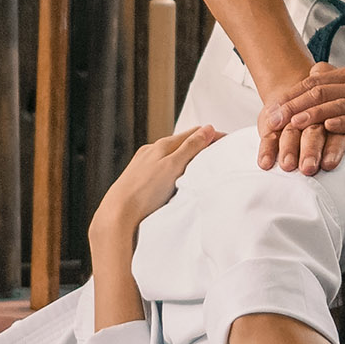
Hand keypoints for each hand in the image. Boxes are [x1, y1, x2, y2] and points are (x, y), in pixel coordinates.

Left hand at [90, 124, 221, 250]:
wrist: (118, 214)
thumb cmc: (144, 192)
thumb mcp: (173, 166)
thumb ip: (191, 147)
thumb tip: (207, 129)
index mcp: (162, 146)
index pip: (193, 133)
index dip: (211, 136)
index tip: (226, 141)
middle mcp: (151, 152)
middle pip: (182, 143)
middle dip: (201, 144)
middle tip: (218, 152)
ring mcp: (144, 165)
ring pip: (171, 155)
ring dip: (187, 157)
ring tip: (201, 166)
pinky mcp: (140, 179)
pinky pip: (162, 168)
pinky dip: (175, 169)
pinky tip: (177, 179)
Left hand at [263, 64, 344, 174]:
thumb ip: (329, 88)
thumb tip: (305, 78)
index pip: (314, 82)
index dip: (290, 96)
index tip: (270, 111)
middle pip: (322, 92)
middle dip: (295, 106)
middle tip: (275, 120)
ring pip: (338, 105)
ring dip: (314, 114)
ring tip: (294, 123)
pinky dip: (343, 123)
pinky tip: (328, 126)